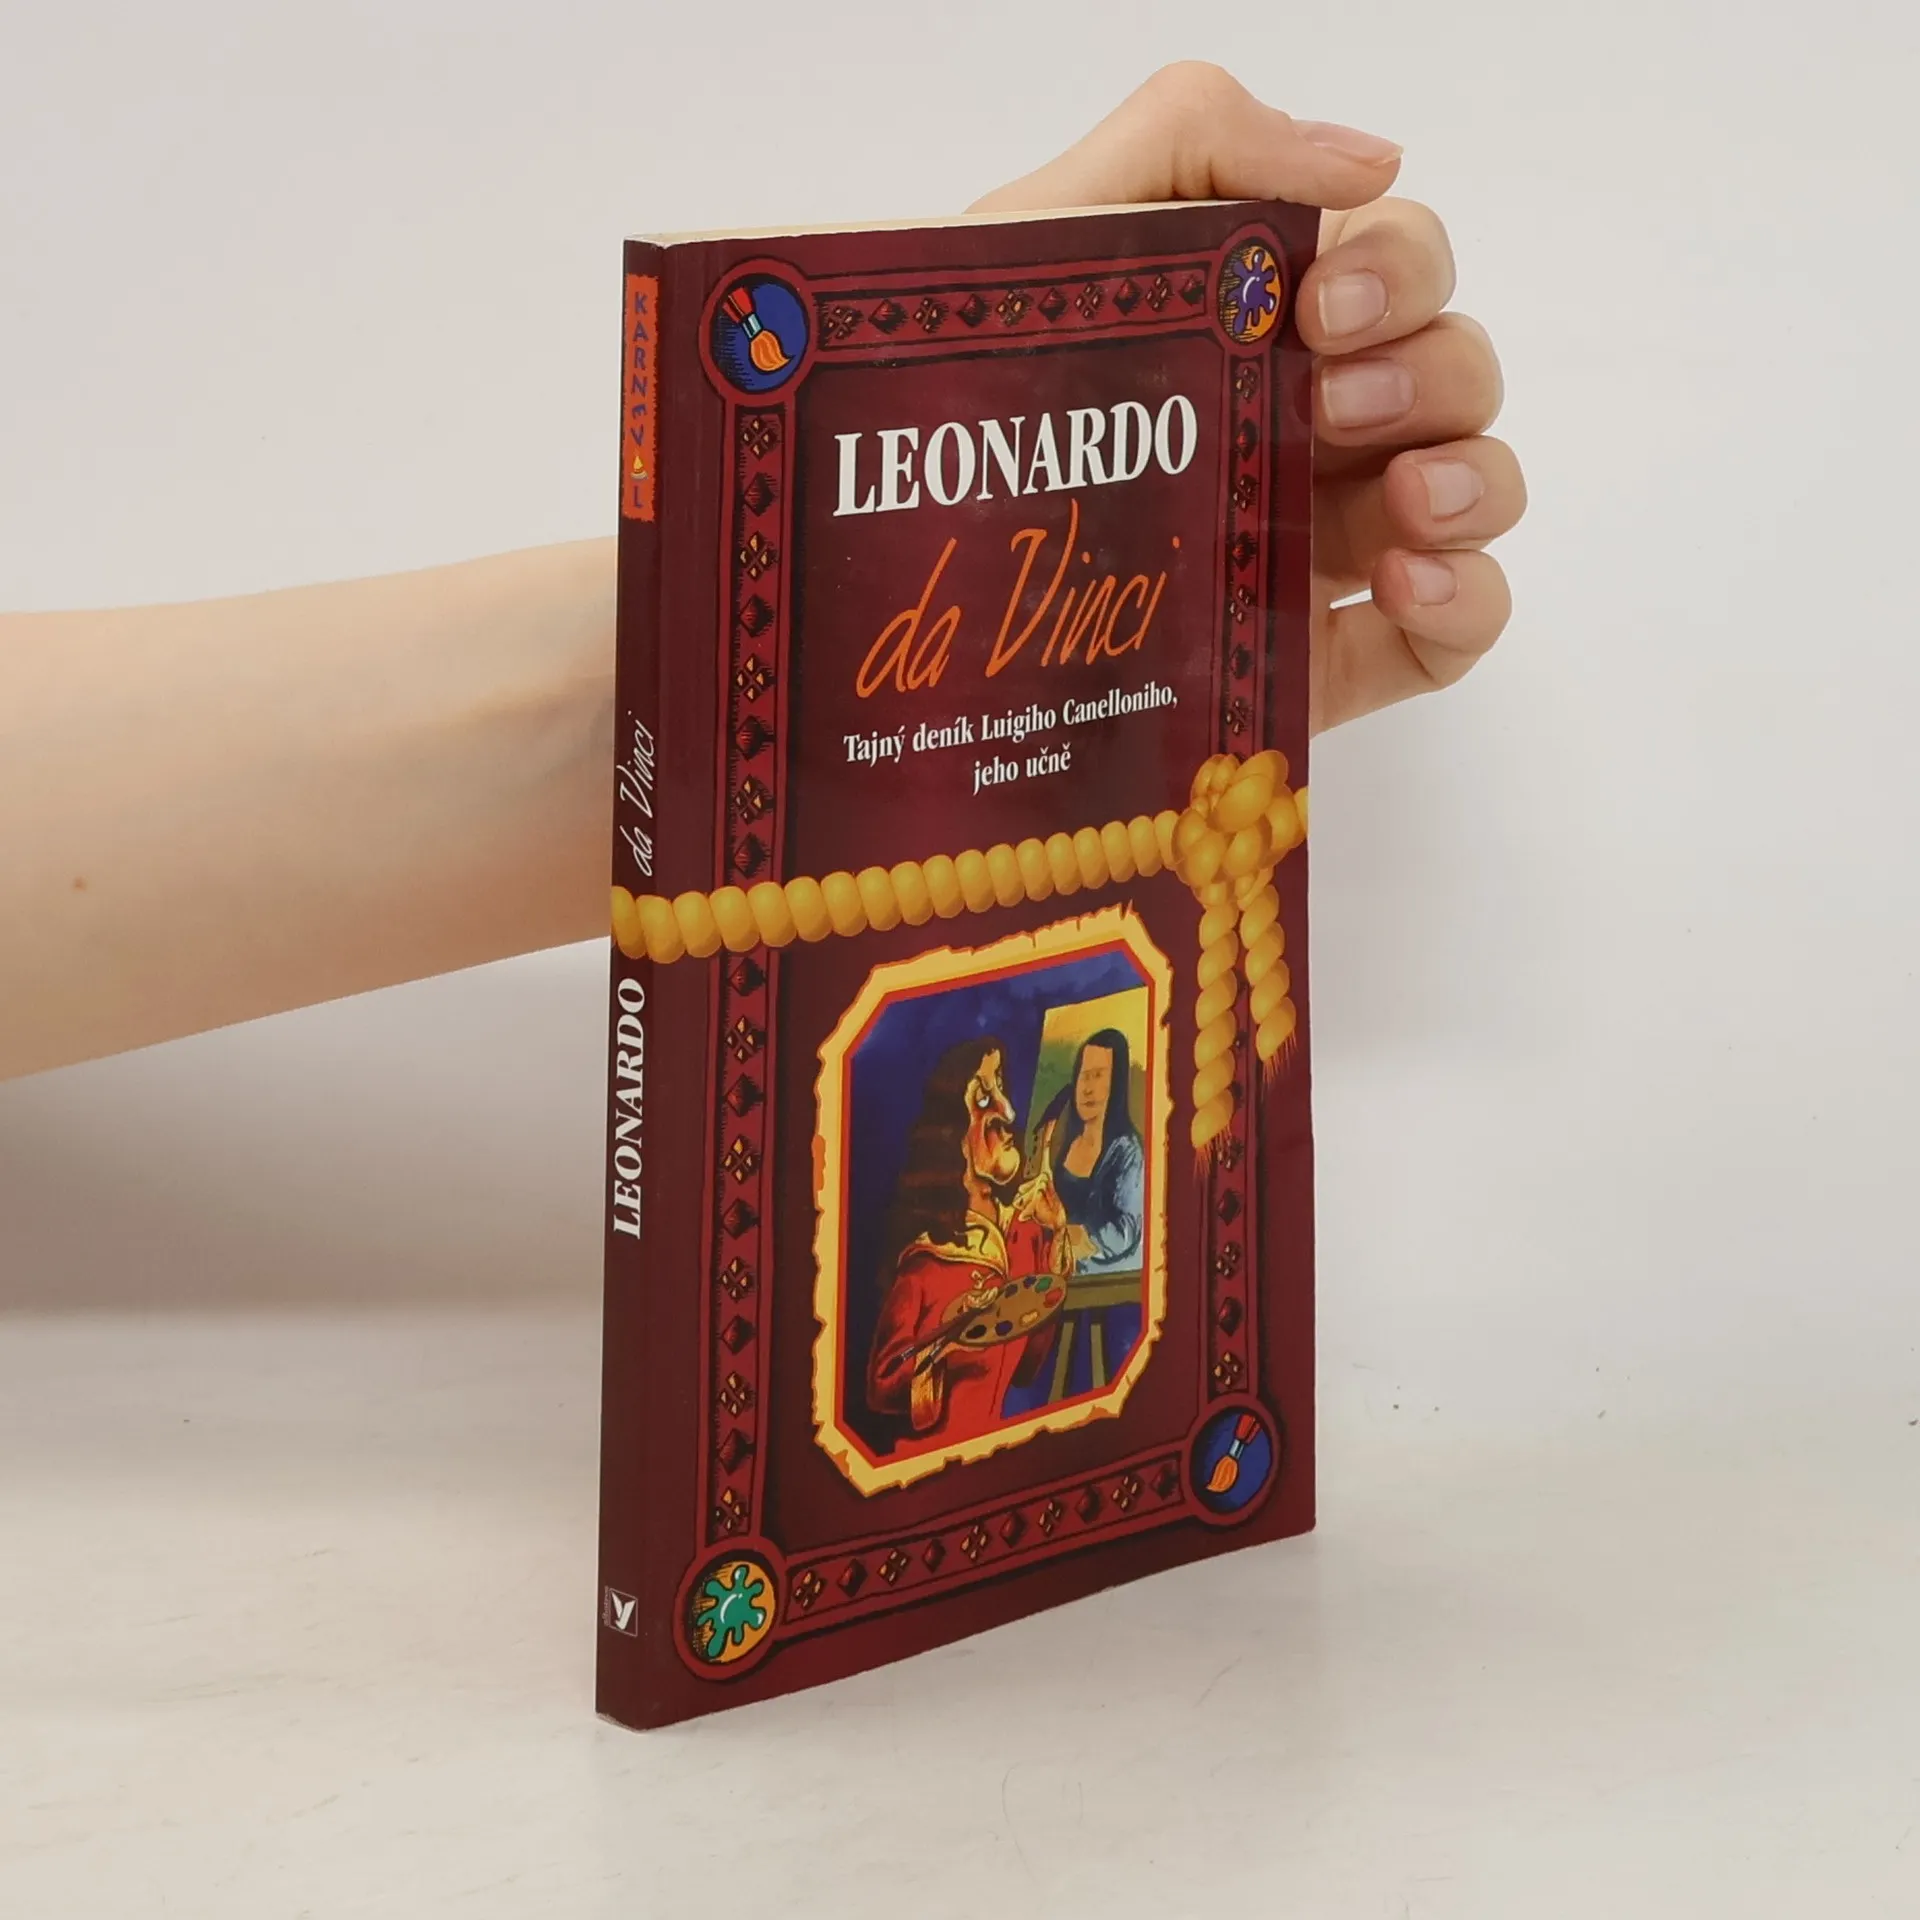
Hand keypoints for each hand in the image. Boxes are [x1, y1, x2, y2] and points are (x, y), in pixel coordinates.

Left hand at [973, 64, 1523, 733]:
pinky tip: (1416, 584)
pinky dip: (1473, 599)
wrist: (880, 586)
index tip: (1317, 309)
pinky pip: (1454, 633)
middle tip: (1334, 400)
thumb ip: (1189, 141)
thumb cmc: (953, 401)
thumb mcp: (1043, 234)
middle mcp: (1298, 428)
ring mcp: (1315, 548)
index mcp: (1249, 328)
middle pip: (1449, 368)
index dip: (1396, 268)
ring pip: (1471, 488)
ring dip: (1474, 477)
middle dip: (1429, 369)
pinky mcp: (1316, 664)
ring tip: (1405, 505)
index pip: (1393, 264)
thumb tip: (1374, 159)